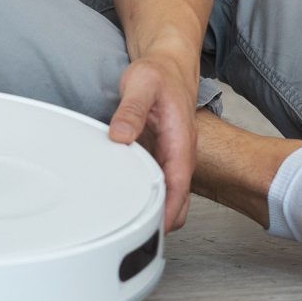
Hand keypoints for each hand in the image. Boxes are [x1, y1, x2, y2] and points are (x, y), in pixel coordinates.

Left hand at [109, 52, 197, 232]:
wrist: (169, 63)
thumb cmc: (160, 73)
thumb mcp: (142, 84)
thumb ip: (131, 110)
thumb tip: (121, 137)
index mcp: (181, 140)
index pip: (178, 186)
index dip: (168, 212)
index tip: (152, 232)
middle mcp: (181, 153)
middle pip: (179, 200)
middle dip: (162, 222)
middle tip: (133, 237)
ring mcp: (173, 156)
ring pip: (171, 195)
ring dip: (157, 212)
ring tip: (130, 227)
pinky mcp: (164, 155)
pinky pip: (162, 184)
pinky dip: (151, 199)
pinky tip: (132, 203)